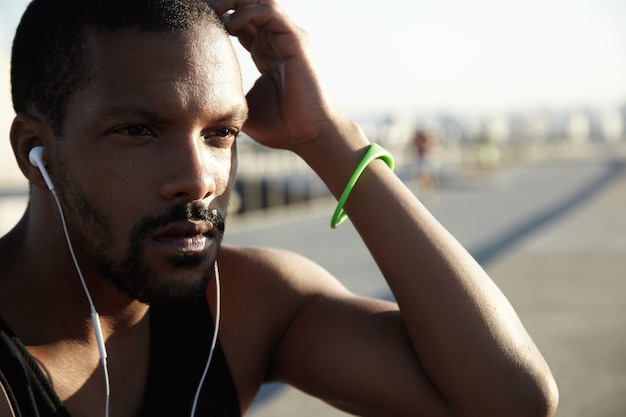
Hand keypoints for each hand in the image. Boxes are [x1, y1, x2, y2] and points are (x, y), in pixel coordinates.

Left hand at [210, 0, 344, 152]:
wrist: (309, 136)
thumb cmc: (281, 128)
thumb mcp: (243, 109)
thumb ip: (225, 97)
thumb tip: (197, 104)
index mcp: (265, 53)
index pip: (239, 21)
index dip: (217, 17)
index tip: (193, 23)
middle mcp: (277, 40)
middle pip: (248, 4)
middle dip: (223, 2)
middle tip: (199, 10)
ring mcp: (287, 38)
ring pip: (259, 0)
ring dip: (233, 1)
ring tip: (212, 11)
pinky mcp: (296, 40)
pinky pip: (269, 11)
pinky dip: (247, 12)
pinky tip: (229, 26)